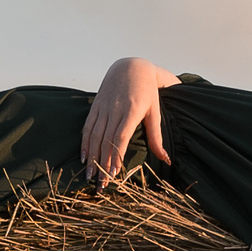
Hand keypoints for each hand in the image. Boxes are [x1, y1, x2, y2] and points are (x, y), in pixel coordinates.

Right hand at [81, 56, 177, 185]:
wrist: (131, 66)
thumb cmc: (148, 91)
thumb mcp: (155, 112)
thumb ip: (157, 137)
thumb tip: (166, 160)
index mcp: (131, 110)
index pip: (120, 137)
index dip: (115, 156)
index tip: (113, 173)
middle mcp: (115, 109)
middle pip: (105, 140)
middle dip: (102, 164)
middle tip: (100, 184)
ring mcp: (103, 107)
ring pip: (94, 135)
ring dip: (91, 157)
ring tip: (90, 176)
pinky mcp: (96, 105)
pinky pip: (88, 126)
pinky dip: (85, 143)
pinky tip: (84, 157)